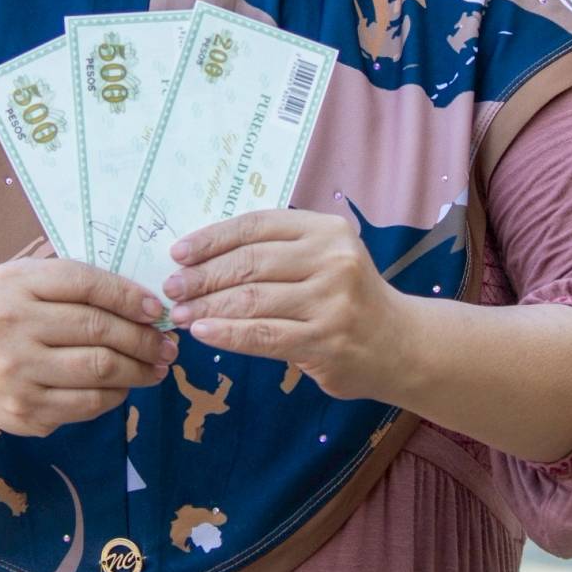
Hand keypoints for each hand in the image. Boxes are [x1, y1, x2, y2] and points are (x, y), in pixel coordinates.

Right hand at [0, 255, 178, 437]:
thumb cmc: (8, 316)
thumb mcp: (25, 282)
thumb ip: (73, 281)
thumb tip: (143, 298)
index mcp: (13, 284)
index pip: (85, 284)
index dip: (129, 295)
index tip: (155, 308)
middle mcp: (10, 326)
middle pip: (97, 329)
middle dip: (144, 337)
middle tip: (167, 343)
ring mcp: (17, 372)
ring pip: (100, 369)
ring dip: (140, 368)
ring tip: (157, 365)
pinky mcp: (28, 410)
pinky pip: (90, 403)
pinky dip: (118, 394)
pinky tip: (126, 385)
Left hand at [164, 209, 412, 401]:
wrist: (400, 345)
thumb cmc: (347, 298)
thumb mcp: (322, 259)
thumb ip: (277, 251)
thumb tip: (201, 257)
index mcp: (326, 230)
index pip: (256, 226)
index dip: (211, 239)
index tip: (178, 253)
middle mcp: (332, 259)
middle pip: (250, 262)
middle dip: (202, 276)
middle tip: (171, 288)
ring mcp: (332, 301)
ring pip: (252, 299)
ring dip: (207, 306)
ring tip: (179, 314)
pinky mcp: (326, 340)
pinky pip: (263, 335)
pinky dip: (227, 333)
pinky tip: (203, 332)